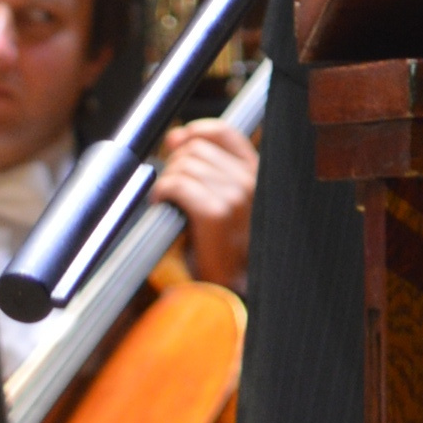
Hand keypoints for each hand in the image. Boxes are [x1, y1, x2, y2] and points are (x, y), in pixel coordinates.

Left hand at [152, 116, 257, 291]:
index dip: (193, 133)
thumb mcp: (229, 201)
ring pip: (184, 166)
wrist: (233, 289)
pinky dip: (163, 192)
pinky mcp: (216, 214)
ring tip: (170, 203)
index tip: (175, 144)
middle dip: (175, 166)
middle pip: (196, 150)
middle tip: (171, 192)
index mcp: (258, 174)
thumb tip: (176, 137)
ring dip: (167, 182)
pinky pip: (178, 185)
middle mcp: (251, 181)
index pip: (222, 133)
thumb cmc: (226, 248)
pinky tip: (164, 205)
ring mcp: (236, 196)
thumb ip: (210, 167)